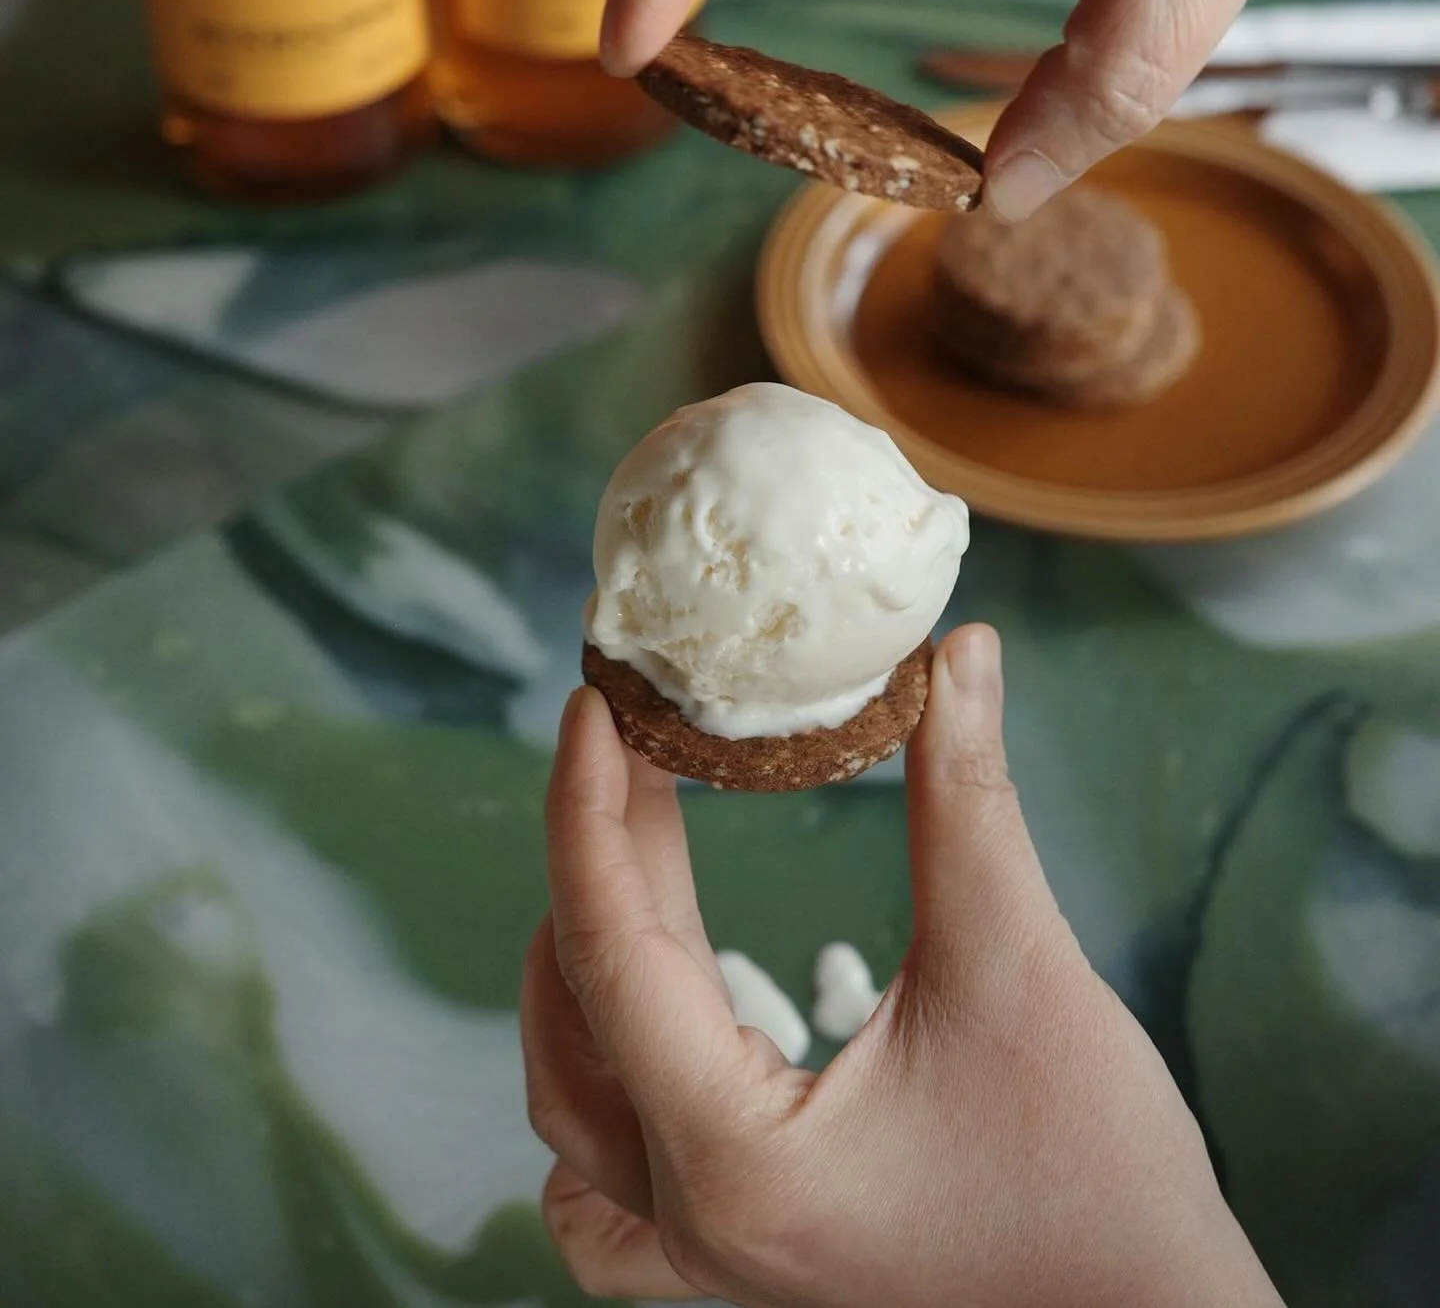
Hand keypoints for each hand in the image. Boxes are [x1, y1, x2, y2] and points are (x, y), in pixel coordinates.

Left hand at [521, 626, 1283, 1305]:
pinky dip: (603, 1092)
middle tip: (641, 748)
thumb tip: (961, 656)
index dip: (590, 809)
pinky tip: (655, 1025)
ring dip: (587, 971)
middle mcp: (699, 1223)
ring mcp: (715, 1258)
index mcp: (736, 1158)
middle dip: (599, 861)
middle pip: (581, 1013)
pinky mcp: (750, 1258)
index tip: (597, 706)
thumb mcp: (1018, 967)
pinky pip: (610, 1195)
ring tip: (638, 855)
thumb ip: (968, 802)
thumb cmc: (1098, 1179)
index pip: (610, 950)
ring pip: (575, 1109)